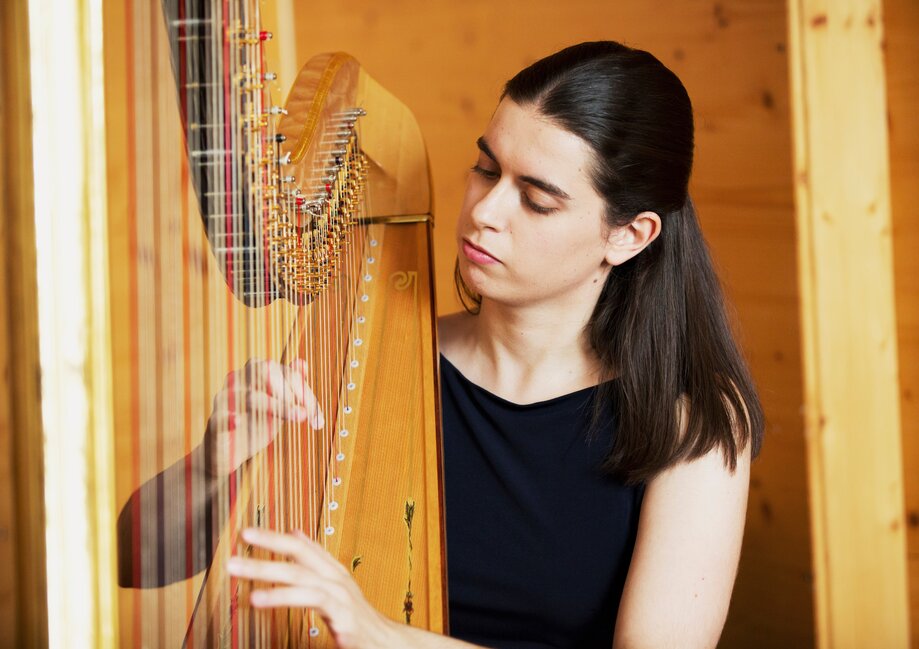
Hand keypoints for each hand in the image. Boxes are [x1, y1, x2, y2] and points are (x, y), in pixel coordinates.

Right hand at [205, 359, 323, 476]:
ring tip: (297, 417)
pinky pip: (221, 416)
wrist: (228, 452)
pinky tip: (239, 421)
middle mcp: (238, 380)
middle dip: (291, 392)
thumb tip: (302, 362)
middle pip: (267, 373)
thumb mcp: (278, 405)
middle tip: (305, 414)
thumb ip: (291, 386)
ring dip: (277, 406)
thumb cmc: (255, 423)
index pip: (284, 372)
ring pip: (251, 396)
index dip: (304, 392)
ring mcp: (225, 400)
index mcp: (255, 372)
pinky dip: (230, 418)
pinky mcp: (215, 422)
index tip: (317, 416)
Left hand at [228, 528, 400, 648]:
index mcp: (332, 571)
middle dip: (267, 552)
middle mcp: (337, 579)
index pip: (301, 547)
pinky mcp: (344, 617)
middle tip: (236, 552)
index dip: (274, 538)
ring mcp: (341, 597)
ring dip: (270, 577)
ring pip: (303, 579)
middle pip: (299, 558)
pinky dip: (285, 597)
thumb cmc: (357, 617)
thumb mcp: (335, 585)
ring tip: (243, 582)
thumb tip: (296, 533)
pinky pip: (312, 602)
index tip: (248, 533)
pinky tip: (262, 599)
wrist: (386, 642)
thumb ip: (316, 560)